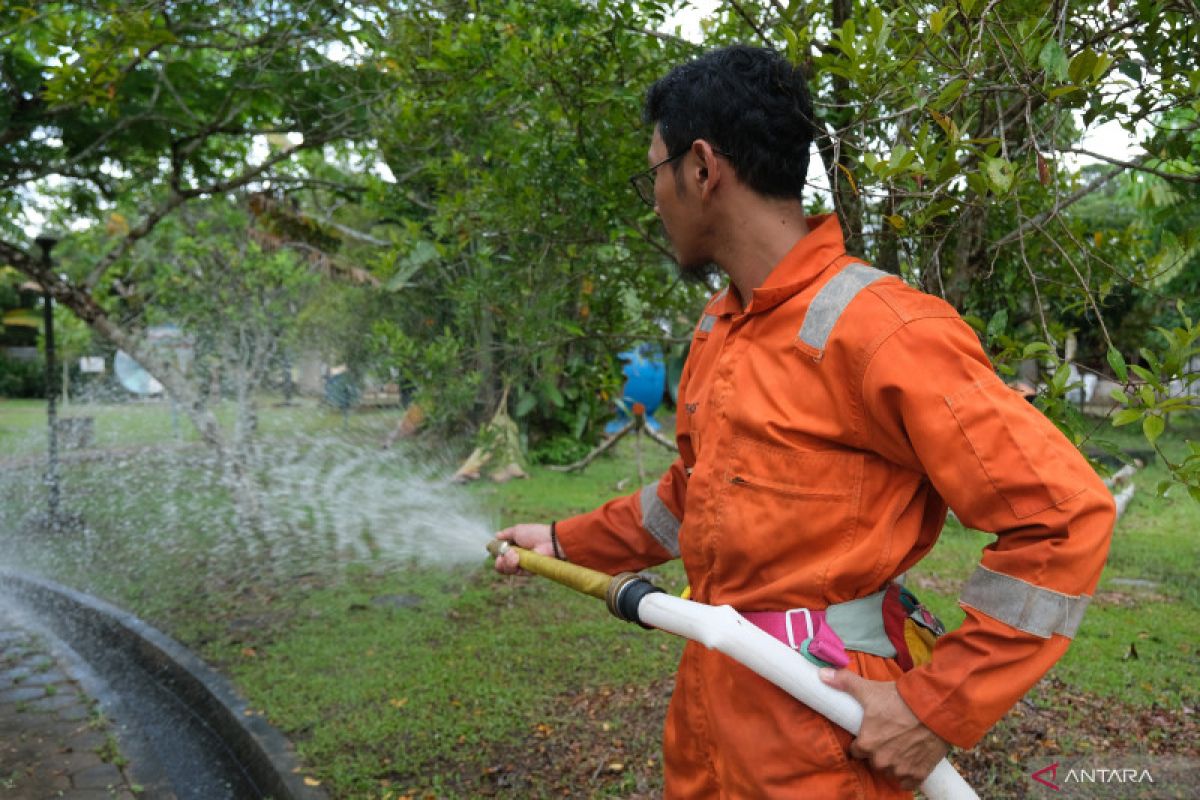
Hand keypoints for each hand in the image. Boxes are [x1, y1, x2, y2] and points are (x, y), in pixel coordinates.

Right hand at [492, 523, 554, 574]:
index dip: (496, 552)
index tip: (495, 548)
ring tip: (514, 555)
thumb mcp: (517, 530)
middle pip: (500, 564)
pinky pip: (514, 572)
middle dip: (499, 560)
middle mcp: (516, 556)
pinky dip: (512, 565)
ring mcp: (521, 564)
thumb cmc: (535, 533)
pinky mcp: (527, 571)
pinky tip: (516, 558)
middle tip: (503, 556)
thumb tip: (495, 535)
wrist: (549, 541)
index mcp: (514, 546)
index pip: (499, 553)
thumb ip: (506, 534)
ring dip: (506, 562)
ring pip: (505, 569)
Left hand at [819, 668, 949, 789]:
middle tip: (888, 737)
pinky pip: (907, 782)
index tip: (871, 733)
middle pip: (874, 761)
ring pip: (890, 771)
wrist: (934, 707)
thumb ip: (844, 682)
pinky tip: (910, 760)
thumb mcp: (869, 689)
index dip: (863, 741)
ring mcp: (900, 769)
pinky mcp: (918, 773)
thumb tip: (822, 674)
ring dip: (893, 762)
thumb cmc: (899, 699)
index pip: (857, 750)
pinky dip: (909, 774)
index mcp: (865, 744)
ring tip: (901, 745)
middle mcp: (881, 760)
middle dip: (879, 752)